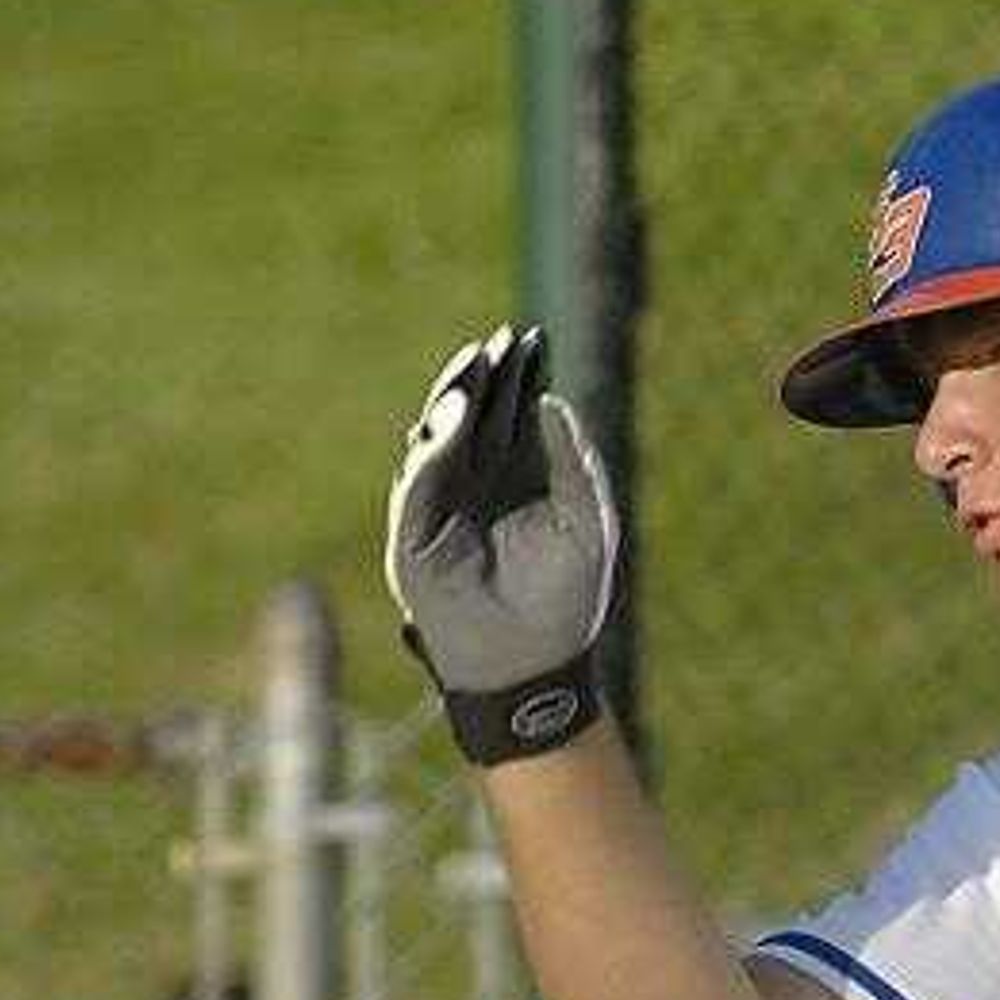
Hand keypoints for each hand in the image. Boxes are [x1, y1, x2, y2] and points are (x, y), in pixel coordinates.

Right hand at [382, 324, 619, 764]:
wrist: (536, 661)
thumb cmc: (568, 597)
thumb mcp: (586, 521)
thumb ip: (571, 463)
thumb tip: (553, 400)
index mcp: (517, 478)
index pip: (512, 414)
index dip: (520, 377)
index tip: (533, 338)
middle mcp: (474, 485)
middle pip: (471, 417)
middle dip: (481, 378)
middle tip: (496, 342)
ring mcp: (440, 508)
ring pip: (436, 441)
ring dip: (451, 402)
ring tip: (472, 367)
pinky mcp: (413, 536)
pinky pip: (417, 486)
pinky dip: (431, 452)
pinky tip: (449, 422)